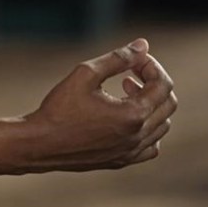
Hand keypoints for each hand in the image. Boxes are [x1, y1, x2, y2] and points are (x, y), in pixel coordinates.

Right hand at [20, 38, 176, 172]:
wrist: (39, 144)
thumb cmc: (59, 108)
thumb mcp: (85, 74)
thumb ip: (117, 58)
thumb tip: (143, 45)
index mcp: (133, 114)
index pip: (163, 85)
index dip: (151, 66)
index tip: (133, 60)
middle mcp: (138, 136)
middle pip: (168, 104)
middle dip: (154, 82)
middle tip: (130, 73)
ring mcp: (132, 152)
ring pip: (162, 125)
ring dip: (150, 104)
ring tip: (125, 92)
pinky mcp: (122, 161)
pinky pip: (151, 146)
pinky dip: (148, 129)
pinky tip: (127, 118)